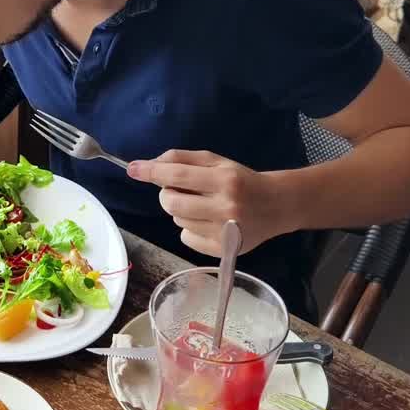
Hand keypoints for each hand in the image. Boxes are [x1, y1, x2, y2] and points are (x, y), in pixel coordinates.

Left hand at [126, 150, 295, 255]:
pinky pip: (186, 237)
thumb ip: (183, 159)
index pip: (178, 175)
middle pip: (172, 203)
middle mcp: (225, 207)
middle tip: (180, 190)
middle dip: (167, 194)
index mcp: (225, 180)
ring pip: (177, 220)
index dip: (152, 172)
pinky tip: (207, 221)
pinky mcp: (221, 250)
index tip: (132, 169)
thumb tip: (149, 165)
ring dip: (180, 211)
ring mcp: (224, 232)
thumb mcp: (217, 161)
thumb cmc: (242, 180)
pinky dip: (189, 228)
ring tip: (201, 205)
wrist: (277, 205)